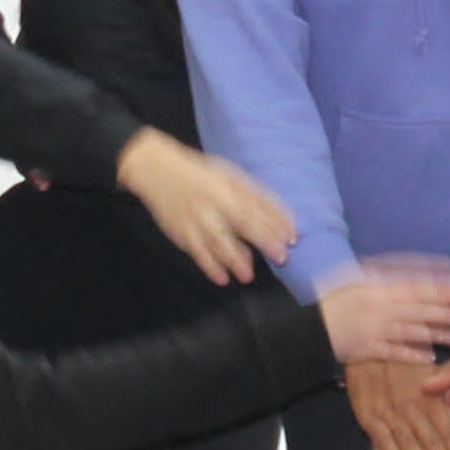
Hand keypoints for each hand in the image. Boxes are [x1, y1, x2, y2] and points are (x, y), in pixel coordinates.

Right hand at [116, 129, 294, 285]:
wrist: (156, 170)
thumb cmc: (201, 174)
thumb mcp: (229, 175)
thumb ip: (254, 195)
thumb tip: (281, 216)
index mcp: (225, 187)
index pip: (255, 206)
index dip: (275, 222)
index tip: (293, 238)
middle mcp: (211, 203)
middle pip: (241, 223)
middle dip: (262, 241)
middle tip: (281, 259)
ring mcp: (194, 219)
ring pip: (217, 241)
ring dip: (234, 259)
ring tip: (248, 276)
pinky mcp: (180, 233)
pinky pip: (196, 252)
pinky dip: (208, 266)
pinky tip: (222, 278)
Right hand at [319, 257, 449, 368]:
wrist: (310, 327)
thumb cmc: (334, 300)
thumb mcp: (355, 278)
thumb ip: (382, 274)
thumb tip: (412, 268)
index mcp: (375, 287)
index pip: (414, 287)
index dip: (439, 290)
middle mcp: (377, 307)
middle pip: (418, 309)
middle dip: (445, 312)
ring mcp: (373, 329)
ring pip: (410, 331)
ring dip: (434, 334)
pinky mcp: (367, 350)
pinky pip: (394, 353)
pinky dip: (412, 356)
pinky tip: (429, 358)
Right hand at [344, 355, 449, 449]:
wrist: (369, 344)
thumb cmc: (405, 360)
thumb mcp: (433, 371)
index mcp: (431, 395)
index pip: (448, 428)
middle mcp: (412, 404)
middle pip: (431, 439)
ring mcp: (389, 410)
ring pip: (409, 441)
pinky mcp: (368, 414)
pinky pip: (382, 438)